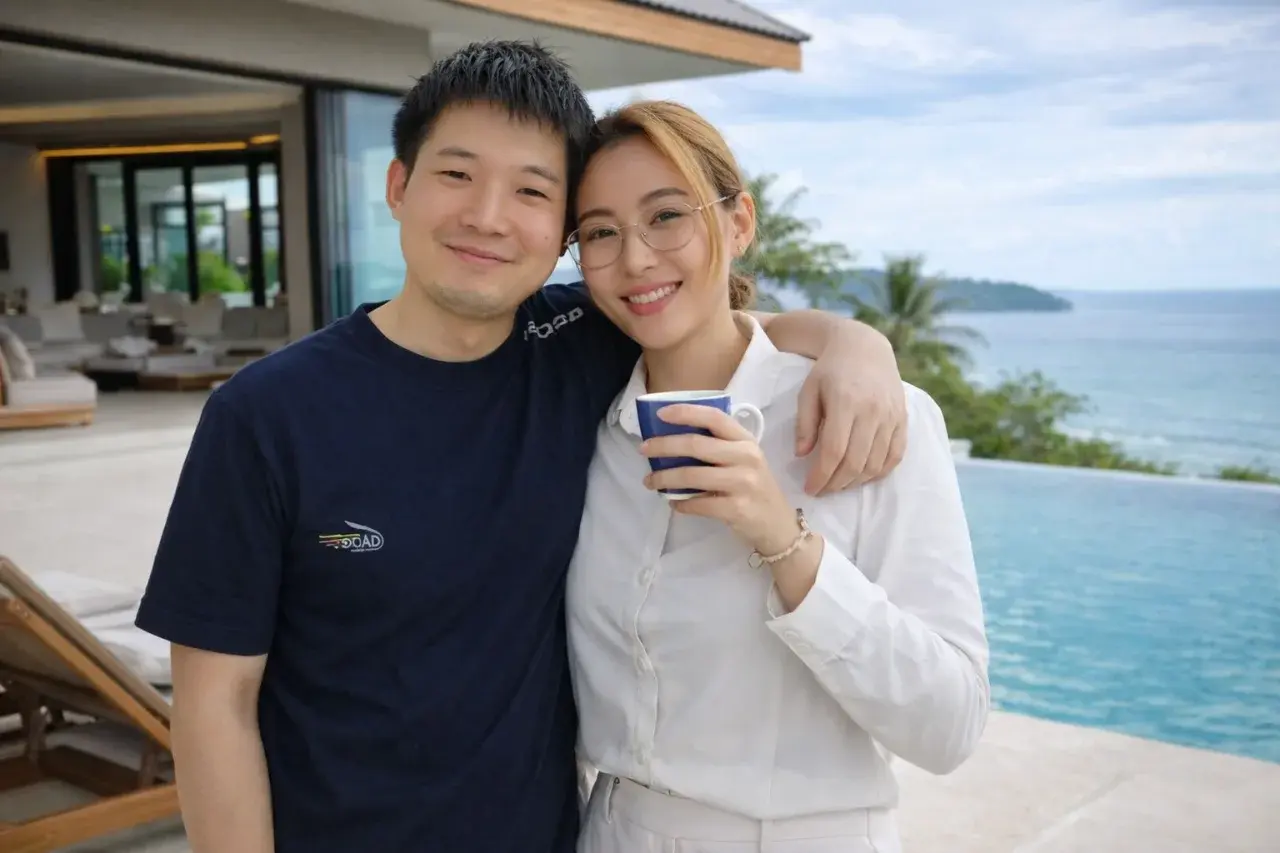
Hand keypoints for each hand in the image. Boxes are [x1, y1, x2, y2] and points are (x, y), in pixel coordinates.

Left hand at [640, 404, 803, 555]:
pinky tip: (672, 502)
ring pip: (692, 475)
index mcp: (746, 440)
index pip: (714, 417)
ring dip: (664, 477)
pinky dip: (680, 503)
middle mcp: (747, 457)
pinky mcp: (737, 509)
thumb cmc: (754, 487)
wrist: (778, 525)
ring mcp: (743, 483)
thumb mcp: (744, 459)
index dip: (686, 412)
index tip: (661, 414)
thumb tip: (672, 439)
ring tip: (650, 481)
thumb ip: (718, 447)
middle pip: (696, 445)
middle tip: (644, 449)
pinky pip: (698, 504)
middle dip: (664, 446)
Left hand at [795, 329, 906, 494]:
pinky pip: (895, 456)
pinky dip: (879, 473)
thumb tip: (802, 455)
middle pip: (856, 462)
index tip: (809, 488)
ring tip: (839, 484)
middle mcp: (872, 411)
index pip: (834, 451)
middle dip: (836, 484)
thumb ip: (804, 423)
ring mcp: (891, 416)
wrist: (864, 349)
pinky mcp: (903, 420)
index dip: (821, 476)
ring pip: (875, 464)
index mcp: (845, 402)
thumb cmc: (830, 371)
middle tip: (822, 490)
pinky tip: (863, 476)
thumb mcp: (808, 391)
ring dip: (856, 482)